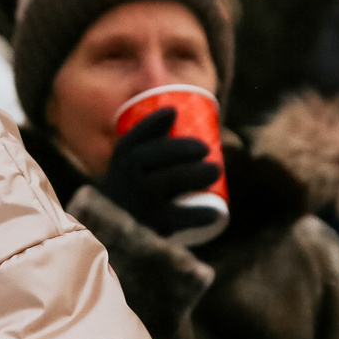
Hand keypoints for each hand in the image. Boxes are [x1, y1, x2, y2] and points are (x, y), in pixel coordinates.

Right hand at [95, 112, 224, 240]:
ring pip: (162, 186)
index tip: (173, 112)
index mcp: (121, 162)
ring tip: (217, 169)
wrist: (124, 226)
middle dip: (178, 149)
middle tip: (207, 148)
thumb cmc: (144, 182)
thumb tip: (176, 110)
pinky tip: (216, 213)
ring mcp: (139, 205)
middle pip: (147, 160)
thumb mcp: (140, 159)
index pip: (130, 140)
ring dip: (191, 176)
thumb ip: (155, 136)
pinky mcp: (154, 227)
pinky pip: (175, 221)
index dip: (149, 123)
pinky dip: (196, 216)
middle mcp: (124, 182)